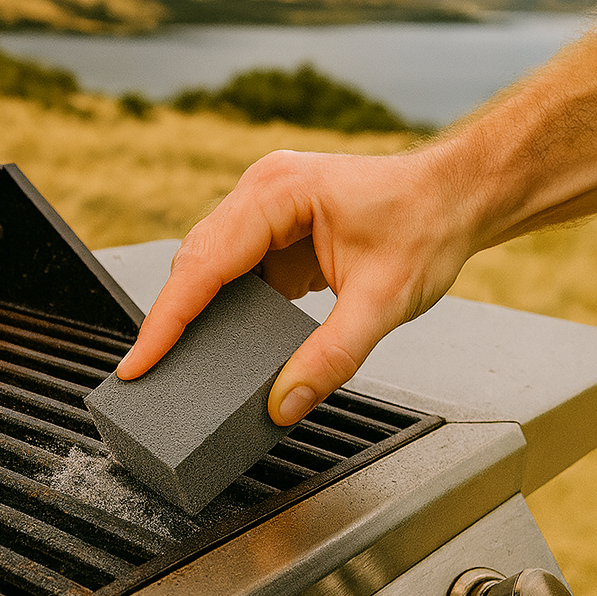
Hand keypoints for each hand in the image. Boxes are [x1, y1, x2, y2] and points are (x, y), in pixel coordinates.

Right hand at [116, 145, 479, 423]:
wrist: (457, 197)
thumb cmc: (427, 225)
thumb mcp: (385, 300)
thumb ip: (333, 355)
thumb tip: (284, 403)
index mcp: (279, 192)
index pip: (205, 263)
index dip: (166, 320)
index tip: (139, 363)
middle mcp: (263, 192)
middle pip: (197, 262)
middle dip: (171, 320)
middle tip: (147, 376)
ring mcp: (267, 208)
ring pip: (211, 267)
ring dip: (197, 315)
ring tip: (176, 366)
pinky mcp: (277, 229)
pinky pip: (237, 272)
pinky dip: (227, 309)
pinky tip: (225, 345)